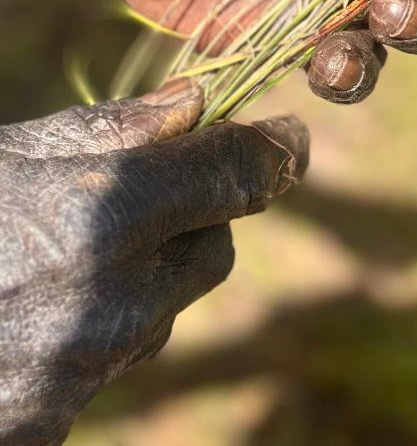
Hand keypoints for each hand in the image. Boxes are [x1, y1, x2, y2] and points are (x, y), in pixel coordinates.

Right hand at [0, 80, 307, 445]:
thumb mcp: (15, 148)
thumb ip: (115, 129)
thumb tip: (198, 103)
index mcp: (101, 211)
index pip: (234, 176)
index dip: (271, 152)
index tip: (290, 139)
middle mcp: (108, 299)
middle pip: (214, 250)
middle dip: (203, 215)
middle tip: (166, 188)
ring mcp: (81, 371)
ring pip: (165, 309)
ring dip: (148, 273)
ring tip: (73, 248)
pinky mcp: (51, 421)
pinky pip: (115, 361)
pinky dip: (103, 326)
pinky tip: (40, 305)